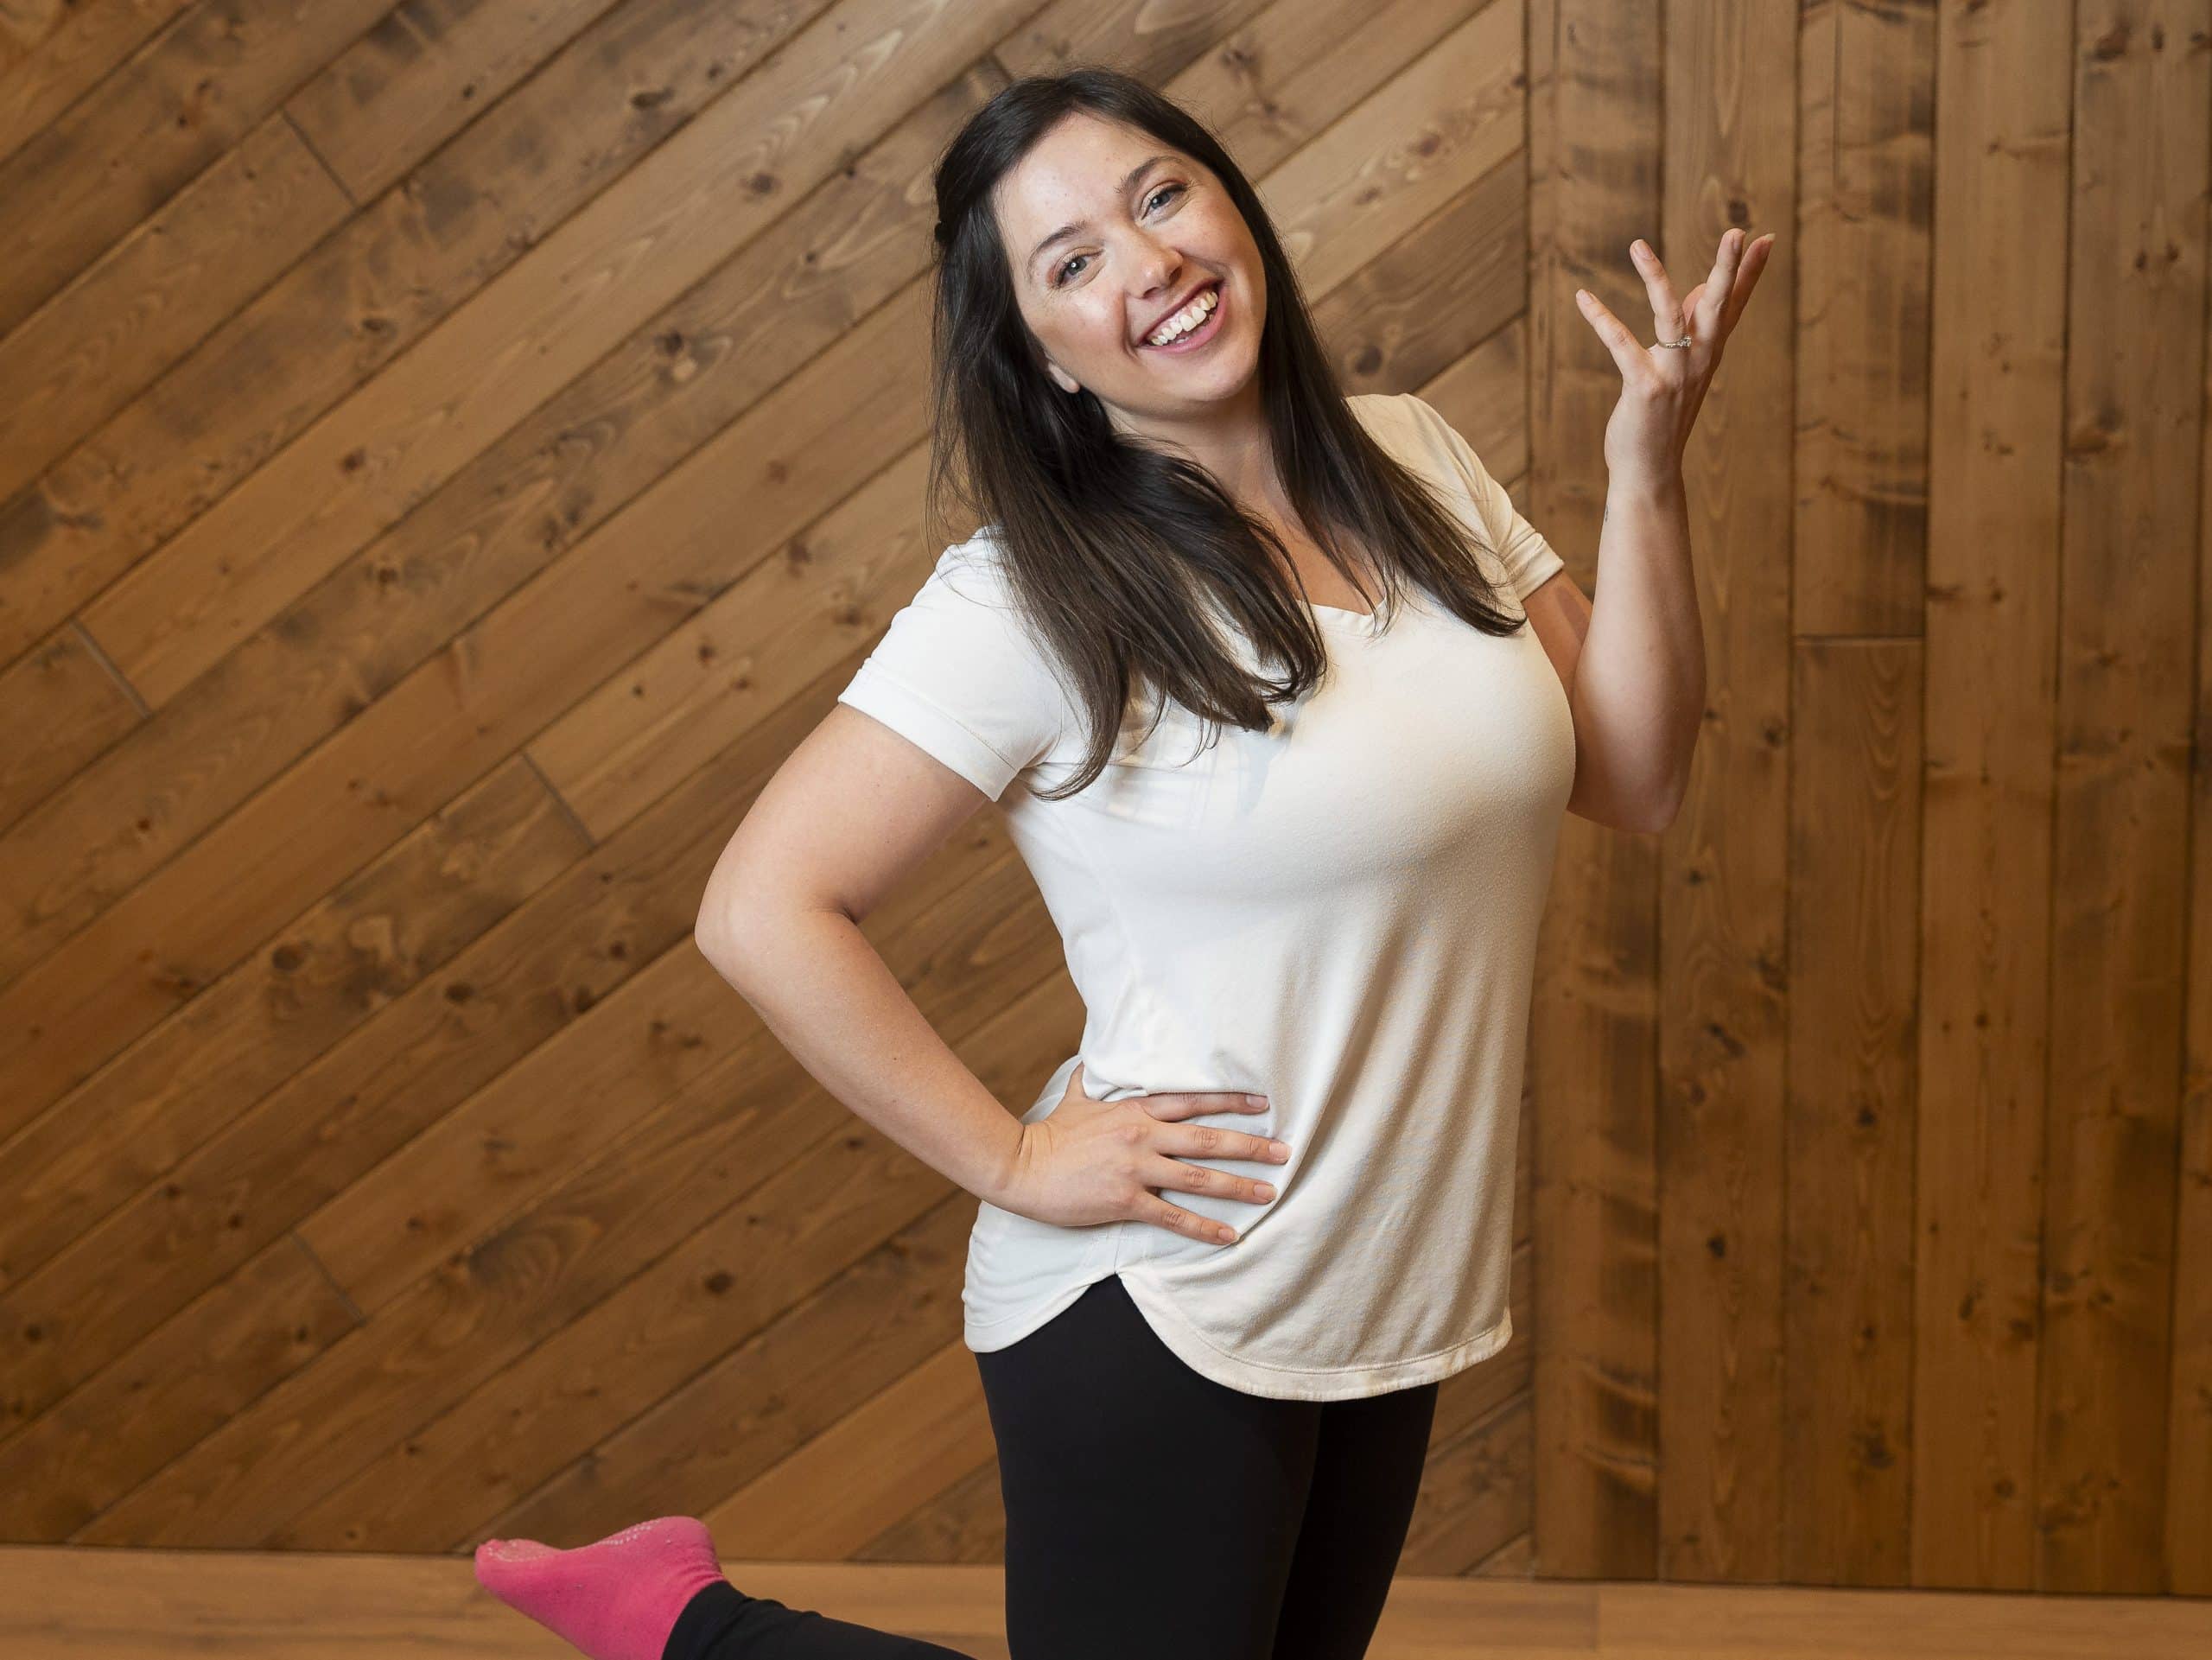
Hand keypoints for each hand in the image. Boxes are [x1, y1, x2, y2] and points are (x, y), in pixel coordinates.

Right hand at [994, 1062, 1291, 1244]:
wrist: (1020, 1166)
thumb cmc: (1049, 1132)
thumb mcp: (1077, 1094)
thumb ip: (1096, 1077)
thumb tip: (1100, 1056)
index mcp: (1135, 1109)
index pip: (1193, 1101)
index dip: (1231, 1102)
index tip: (1263, 1105)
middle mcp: (1142, 1136)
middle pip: (1208, 1139)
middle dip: (1251, 1146)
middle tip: (1284, 1152)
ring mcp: (1135, 1169)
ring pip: (1199, 1178)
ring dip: (1239, 1186)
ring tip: (1269, 1193)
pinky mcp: (1125, 1201)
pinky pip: (1173, 1217)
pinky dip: (1204, 1227)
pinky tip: (1229, 1235)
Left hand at [1573, 228, 1775, 485]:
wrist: (1650, 472)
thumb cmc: (1662, 418)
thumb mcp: (1681, 371)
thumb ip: (1689, 330)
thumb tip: (1696, 289)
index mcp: (1709, 354)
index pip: (1735, 306)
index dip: (1750, 273)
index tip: (1767, 238)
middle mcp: (1699, 360)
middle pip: (1717, 305)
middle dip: (1728, 269)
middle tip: (1737, 231)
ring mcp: (1673, 374)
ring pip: (1670, 316)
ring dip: (1655, 278)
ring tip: (1637, 245)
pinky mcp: (1645, 388)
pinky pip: (1621, 345)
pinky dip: (1601, 319)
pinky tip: (1583, 297)